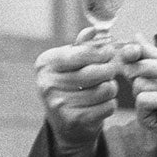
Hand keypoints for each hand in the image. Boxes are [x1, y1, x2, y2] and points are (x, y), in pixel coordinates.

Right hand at [37, 28, 120, 152]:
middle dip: (109, 70)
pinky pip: (107, 106)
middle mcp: (48, 84)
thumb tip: (93, 30)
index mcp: (45, 64)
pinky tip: (103, 103)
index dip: (101, 52)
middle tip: (111, 71)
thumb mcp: (70, 64)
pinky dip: (110, 104)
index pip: (82, 53)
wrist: (65, 125)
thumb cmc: (70, 86)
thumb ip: (81, 47)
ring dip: (111, 88)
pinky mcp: (74, 121)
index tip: (109, 52)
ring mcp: (59, 104)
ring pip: (105, 89)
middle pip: (96, 72)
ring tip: (105, 88)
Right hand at [120, 42, 156, 156]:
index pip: (130, 59)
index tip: (136, 50)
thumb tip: (136, 36)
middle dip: (153, 67)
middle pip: (132, 69)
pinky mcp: (146, 119)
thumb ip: (155, 53)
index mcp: (152, 72)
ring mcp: (145, 104)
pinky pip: (142, 100)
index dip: (129, 52)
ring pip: (139, 84)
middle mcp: (146, 87)